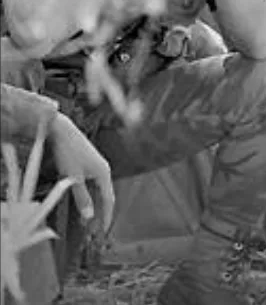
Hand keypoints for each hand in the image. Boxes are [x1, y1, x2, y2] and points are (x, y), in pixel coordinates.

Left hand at [50, 112, 114, 231]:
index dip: (107, 216)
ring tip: (87, 220)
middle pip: (106, 195)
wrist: (62, 130)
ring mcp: (98, 164)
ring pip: (99, 189)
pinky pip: (94, 183)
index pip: (109, 200)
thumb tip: (89, 217)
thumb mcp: (72, 178)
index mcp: (104, 173)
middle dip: (102, 213)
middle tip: (96, 230)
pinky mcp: (90, 162)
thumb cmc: (67, 153)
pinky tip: (82, 200)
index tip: (103, 231)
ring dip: (95, 204)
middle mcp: (104, 169)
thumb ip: (82, 198)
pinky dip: (90, 195)